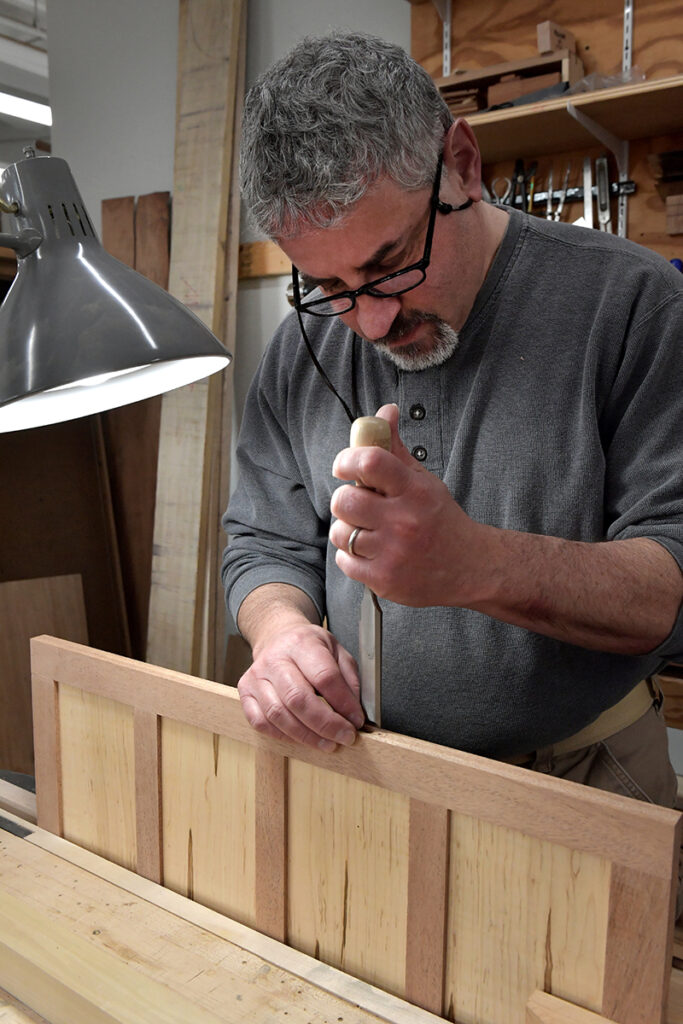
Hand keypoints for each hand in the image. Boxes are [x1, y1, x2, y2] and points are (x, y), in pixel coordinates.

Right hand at [237, 622, 364, 751]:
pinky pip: (261, 722)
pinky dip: (283, 735)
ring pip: (278, 714)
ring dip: (306, 736)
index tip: (356, 720)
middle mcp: (275, 658)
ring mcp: (257, 675)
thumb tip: (354, 713)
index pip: (324, 676)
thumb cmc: (309, 647)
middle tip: (344, 737)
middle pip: (298, 698)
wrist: (277, 636)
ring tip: (327, 743)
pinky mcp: (245, 691)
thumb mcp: (337, 651)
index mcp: (302, 643)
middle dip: (325, 724)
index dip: (343, 703)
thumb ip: (349, 679)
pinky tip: (301, 737)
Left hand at [329, 404, 486, 606]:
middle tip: (357, 503)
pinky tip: (369, 551)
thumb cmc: (441, 520)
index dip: (347, 459)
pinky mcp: (384, 580)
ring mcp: (393, 552)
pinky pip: (344, 560)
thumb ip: (396, 448)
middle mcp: (404, 520)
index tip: (344, 465)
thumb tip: (384, 411)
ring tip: (365, 529)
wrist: (470, 567)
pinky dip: (350, 555)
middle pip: (345, 500)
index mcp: (414, 491)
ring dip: (346, 528)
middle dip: (344, 499)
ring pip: (340, 532)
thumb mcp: (423, 480)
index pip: (370, 462)